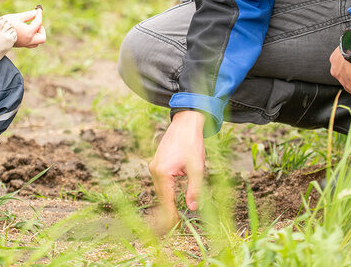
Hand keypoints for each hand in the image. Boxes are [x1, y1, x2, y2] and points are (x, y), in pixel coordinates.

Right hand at [2, 8, 45, 47]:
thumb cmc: (5, 24)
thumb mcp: (18, 17)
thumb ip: (28, 15)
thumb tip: (35, 12)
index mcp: (29, 33)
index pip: (39, 23)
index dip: (39, 15)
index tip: (38, 10)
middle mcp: (28, 40)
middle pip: (42, 38)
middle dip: (41, 29)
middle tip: (35, 23)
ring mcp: (24, 44)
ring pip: (36, 43)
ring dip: (36, 35)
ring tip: (30, 27)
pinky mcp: (20, 45)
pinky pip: (30, 43)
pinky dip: (31, 37)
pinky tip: (25, 30)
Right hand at [149, 110, 205, 231]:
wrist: (186, 122)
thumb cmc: (192, 142)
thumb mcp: (197, 167)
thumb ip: (195, 188)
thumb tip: (192, 207)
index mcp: (162, 172)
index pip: (166, 201)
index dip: (171, 216)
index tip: (175, 228)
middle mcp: (154, 170)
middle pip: (161, 197)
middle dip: (167, 213)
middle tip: (175, 228)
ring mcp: (154, 166)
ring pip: (160, 190)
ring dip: (167, 203)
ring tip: (174, 218)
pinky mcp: (157, 162)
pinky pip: (161, 182)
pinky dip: (166, 193)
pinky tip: (171, 201)